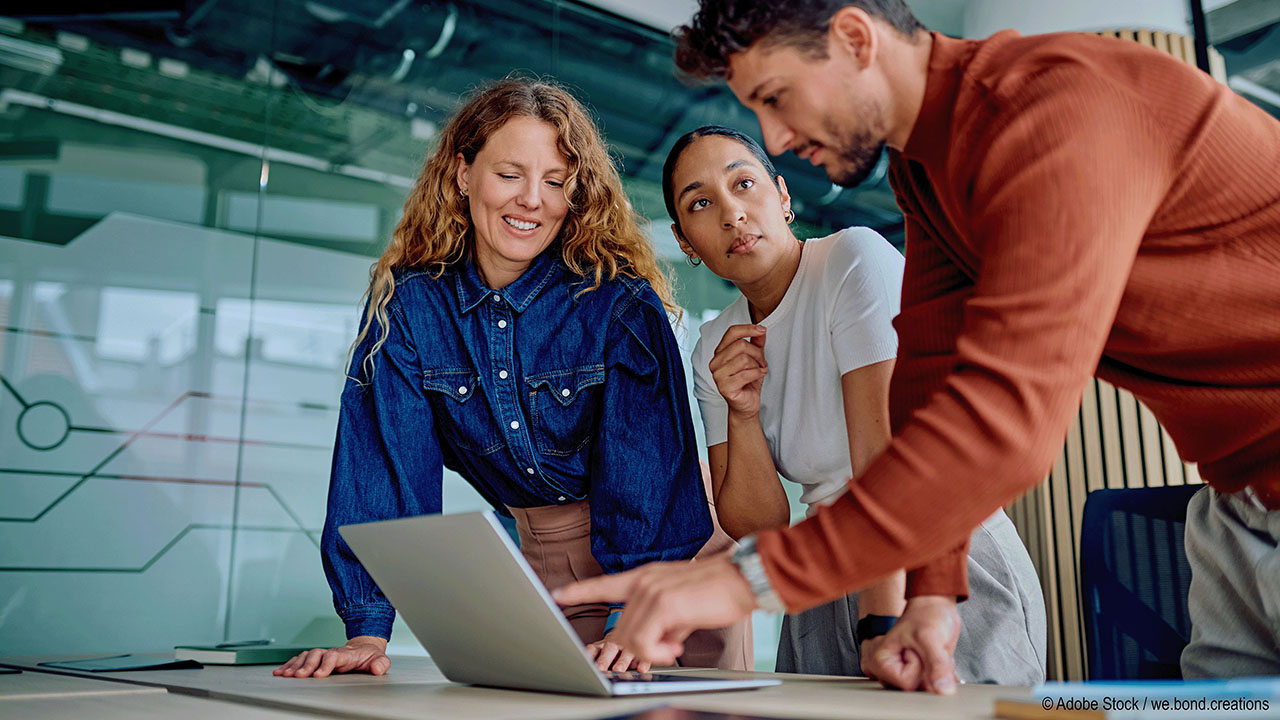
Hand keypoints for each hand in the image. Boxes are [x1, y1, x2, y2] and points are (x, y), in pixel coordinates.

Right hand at [273, 636, 389, 677]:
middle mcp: (332, 652)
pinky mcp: (316, 659)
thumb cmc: (369, 655)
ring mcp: (323, 654)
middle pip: (316, 655)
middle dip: (306, 665)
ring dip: (294, 665)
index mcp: (347, 654)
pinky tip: (280, 672)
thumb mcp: (379, 659)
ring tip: (284, 675)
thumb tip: (377, 669)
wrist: (364, 647)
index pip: (334, 656)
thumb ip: (380, 664)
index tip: (318, 675)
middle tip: (298, 676)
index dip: (326, 664)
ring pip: (306, 656)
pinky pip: (300, 659)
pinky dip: (289, 665)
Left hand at [552, 555, 757, 665]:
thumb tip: (652, 646)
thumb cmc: (716, 593)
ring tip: (674, 644)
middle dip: (632, 651)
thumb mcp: (680, 608)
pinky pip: (645, 642)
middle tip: (661, 653)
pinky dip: (658, 653)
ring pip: (630, 638)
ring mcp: (650, 590)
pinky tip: (674, 646)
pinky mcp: (663, 603)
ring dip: (652, 652)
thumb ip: (660, 622)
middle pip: (619, 629)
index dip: (578, 591)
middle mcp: (642, 582)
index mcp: (645, 578)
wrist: (742, 580)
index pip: (603, 585)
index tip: (557, 594)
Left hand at [586, 636, 650, 672]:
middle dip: (605, 659)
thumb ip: (593, 655)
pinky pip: (644, 657)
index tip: (587, 661)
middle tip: (600, 668)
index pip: (595, 648)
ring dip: (622, 661)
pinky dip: (642, 663)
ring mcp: (630, 647)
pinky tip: (640, 669)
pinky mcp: (642, 651)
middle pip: (610, 649)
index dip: (591, 654)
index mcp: (604, 644)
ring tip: (618, 670)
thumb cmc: (612, 647)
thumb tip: (582, 664)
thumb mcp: (601, 649)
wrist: (630, 630)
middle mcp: (616, 644)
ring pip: (626, 652)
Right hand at [709, 325, 766, 416]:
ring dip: (757, 365)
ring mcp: (718, 375)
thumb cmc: (748, 381)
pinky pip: (746, 373)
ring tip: (759, 370)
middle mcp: (715, 362)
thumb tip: (761, 329)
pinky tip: (759, 375)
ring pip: (744, 359)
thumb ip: (757, 343)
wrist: (746, 404)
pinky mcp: (724, 387)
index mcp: (720, 352)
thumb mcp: (755, 358)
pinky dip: (757, 373)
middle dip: (757, 353)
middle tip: (762, 362)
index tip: (762, 330)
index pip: (732, 332)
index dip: (748, 328)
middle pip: (741, 345)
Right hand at [860, 595, 960, 693]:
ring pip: (928, 689)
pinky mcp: (918, 676)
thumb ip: (936, 666)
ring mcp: (904, 676)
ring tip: (932, 651)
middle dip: (931, 670)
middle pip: (917, 689)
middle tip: (925, 648)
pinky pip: (935, 686)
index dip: (919, 666)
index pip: (906, 683)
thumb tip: (944, 691)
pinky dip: (943, 673)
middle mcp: (889, 673)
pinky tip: (938, 657)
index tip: (915, 647)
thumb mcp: (929, 637)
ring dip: (939, 672)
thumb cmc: (925, 615)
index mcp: (881, 663)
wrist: (936, 607)